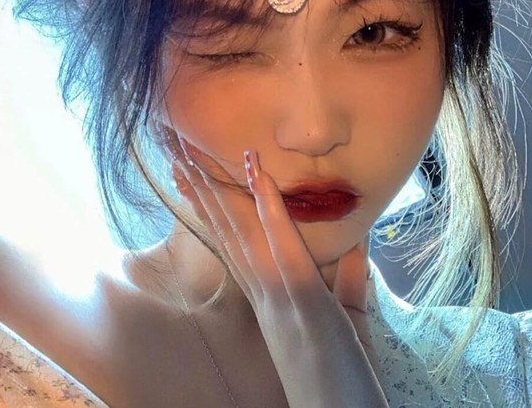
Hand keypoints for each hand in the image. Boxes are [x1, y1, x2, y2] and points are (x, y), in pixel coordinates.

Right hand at [165, 131, 387, 407]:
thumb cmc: (345, 377)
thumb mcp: (349, 318)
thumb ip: (348, 275)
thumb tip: (355, 236)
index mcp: (266, 297)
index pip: (232, 242)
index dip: (210, 208)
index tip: (193, 179)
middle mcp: (262, 293)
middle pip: (224, 231)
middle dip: (199, 192)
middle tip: (176, 156)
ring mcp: (278, 294)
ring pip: (240, 231)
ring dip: (217, 188)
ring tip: (193, 154)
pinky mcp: (303, 298)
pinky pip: (282, 242)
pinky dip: (269, 204)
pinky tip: (257, 172)